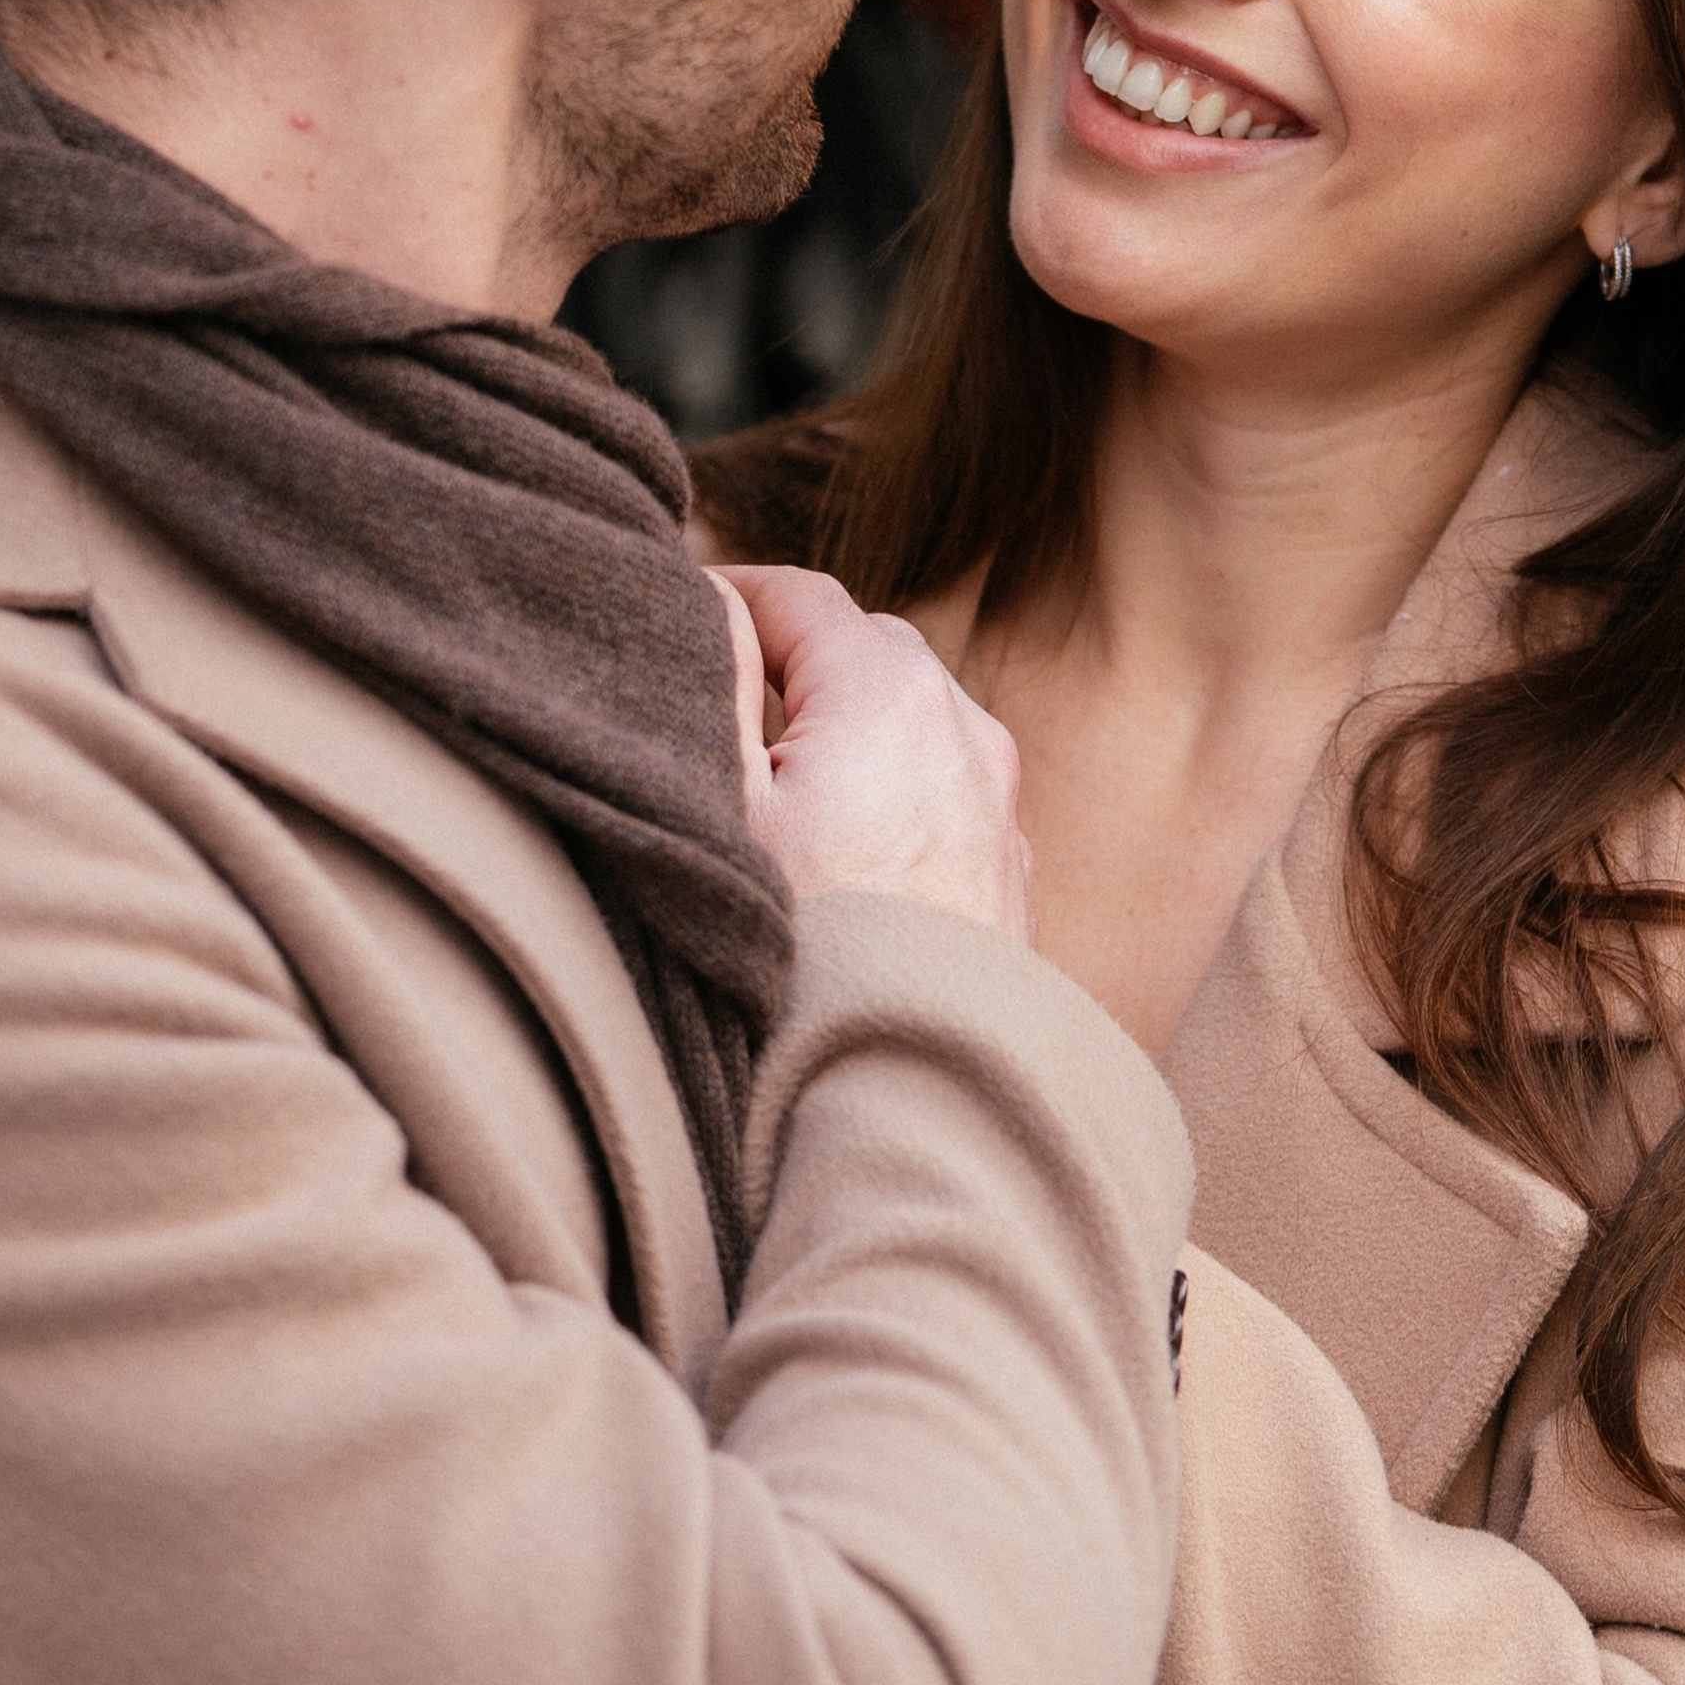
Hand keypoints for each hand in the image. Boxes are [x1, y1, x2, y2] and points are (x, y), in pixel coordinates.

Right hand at [710, 567, 1033, 946]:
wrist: (907, 1095)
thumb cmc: (797, 953)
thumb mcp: (722, 805)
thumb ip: (710, 677)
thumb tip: (707, 596)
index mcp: (888, 692)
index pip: (799, 595)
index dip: (729, 590)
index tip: (676, 611)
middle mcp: (963, 731)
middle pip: (865, 648)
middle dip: (792, 655)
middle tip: (714, 694)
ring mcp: (997, 805)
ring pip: (913, 718)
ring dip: (846, 723)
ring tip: (772, 783)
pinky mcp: (1008, 872)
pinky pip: (943, 791)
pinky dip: (891, 786)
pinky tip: (841, 851)